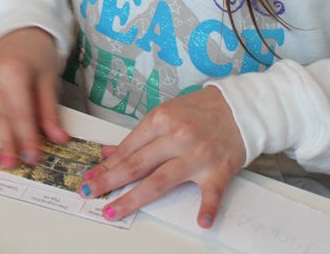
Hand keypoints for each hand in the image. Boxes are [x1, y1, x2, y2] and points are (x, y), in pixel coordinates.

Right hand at [0, 27, 68, 166]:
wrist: (21, 31)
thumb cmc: (36, 55)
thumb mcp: (48, 79)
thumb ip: (49, 111)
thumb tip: (59, 138)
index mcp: (14, 72)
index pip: (21, 112)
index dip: (27, 137)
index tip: (32, 157)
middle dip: (3, 141)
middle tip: (8, 163)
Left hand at [78, 86, 244, 227]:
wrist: (240, 108)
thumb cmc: (200, 111)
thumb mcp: (165, 114)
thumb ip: (138, 136)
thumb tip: (108, 152)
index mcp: (161, 120)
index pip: (128, 148)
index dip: (106, 165)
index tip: (89, 177)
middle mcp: (176, 137)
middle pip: (136, 164)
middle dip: (109, 180)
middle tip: (89, 193)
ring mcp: (197, 155)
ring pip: (160, 181)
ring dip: (134, 198)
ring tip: (114, 210)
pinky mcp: (219, 170)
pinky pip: (212, 193)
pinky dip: (207, 208)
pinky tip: (200, 222)